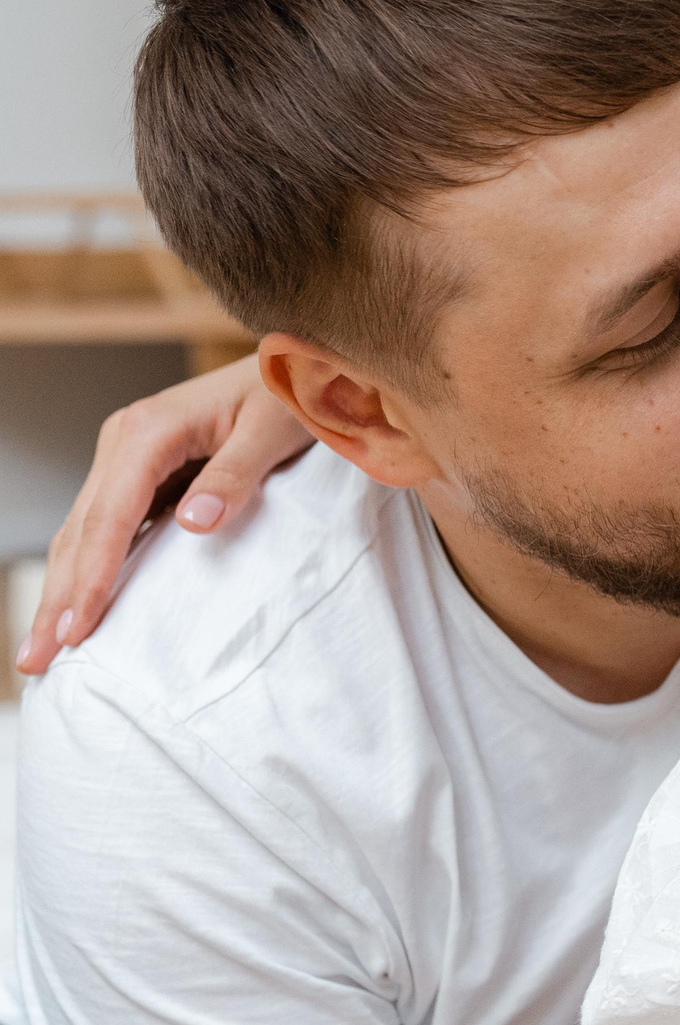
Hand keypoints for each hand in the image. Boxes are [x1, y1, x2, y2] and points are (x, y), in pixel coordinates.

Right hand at [16, 353, 311, 675]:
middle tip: (36, 660)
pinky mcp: (142, 472)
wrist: (298, 364)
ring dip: (61, 590)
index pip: (109, 516)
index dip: (92, 576)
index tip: (78, 628)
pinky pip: (105, 527)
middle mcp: (125, 442)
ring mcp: (128, 458)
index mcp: (150, 431)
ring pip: (82, 532)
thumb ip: (235, 476)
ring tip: (43, 649)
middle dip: (57, 597)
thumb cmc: (289, 395)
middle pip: (80, 530)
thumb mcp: (274, 430)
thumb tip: (194, 523)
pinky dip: (86, 569)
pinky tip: (77, 607)